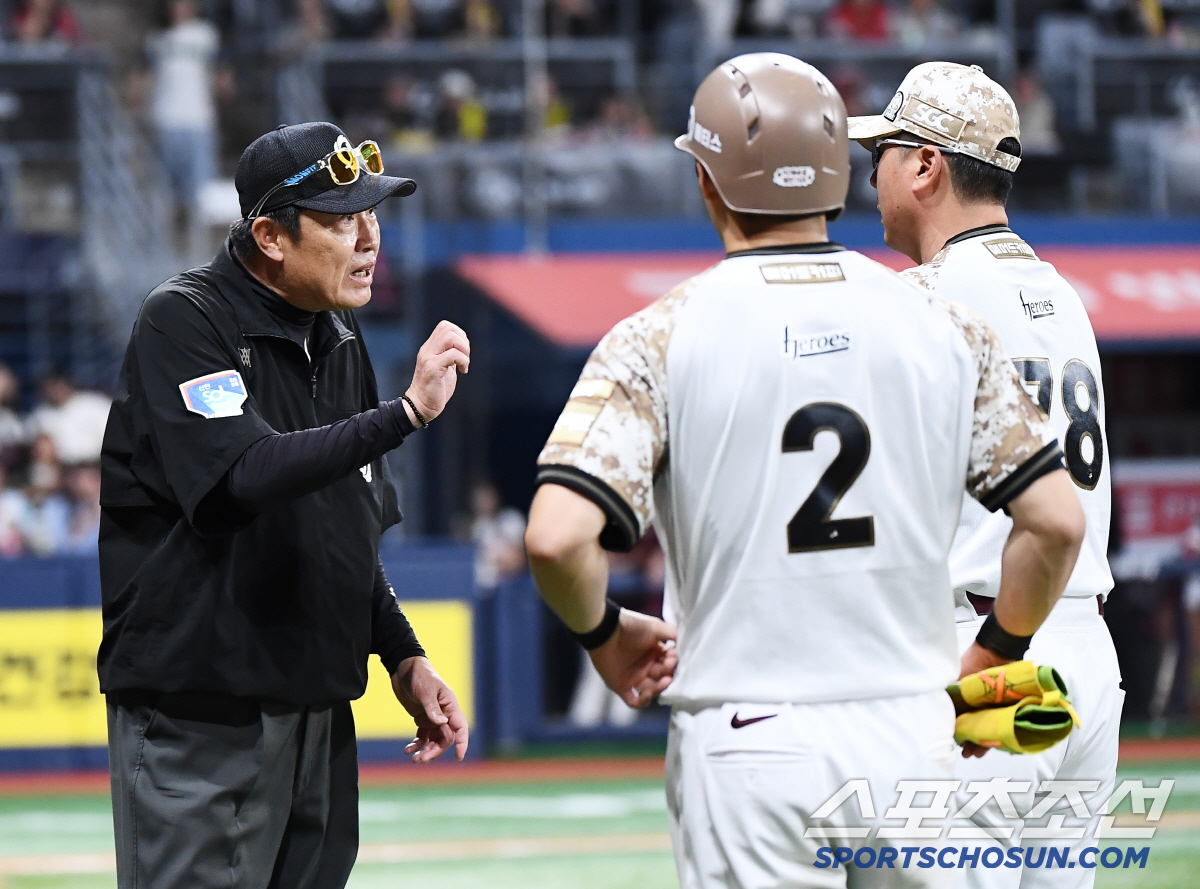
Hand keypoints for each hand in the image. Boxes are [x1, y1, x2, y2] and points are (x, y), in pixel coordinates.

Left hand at [390, 656, 468, 762]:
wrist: (404, 668)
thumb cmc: (419, 675)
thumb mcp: (425, 691)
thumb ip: (433, 708)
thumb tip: (442, 724)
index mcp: (450, 705)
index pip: (460, 727)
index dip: (462, 742)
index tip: (459, 757)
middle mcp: (444, 713)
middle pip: (445, 738)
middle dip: (435, 751)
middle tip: (421, 759)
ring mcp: (433, 717)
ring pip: (434, 740)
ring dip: (425, 750)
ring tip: (414, 758)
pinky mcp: (422, 718)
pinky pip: (422, 736)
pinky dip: (416, 744)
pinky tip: (408, 750)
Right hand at [405, 320, 469, 422]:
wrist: (420, 406)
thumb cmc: (435, 390)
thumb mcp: (445, 368)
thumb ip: (450, 356)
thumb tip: (463, 347)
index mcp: (430, 348)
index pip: (445, 326)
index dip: (460, 334)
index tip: (463, 352)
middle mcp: (427, 350)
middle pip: (447, 328)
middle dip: (463, 341)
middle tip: (465, 358)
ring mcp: (428, 358)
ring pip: (449, 337)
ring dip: (463, 349)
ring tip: (464, 364)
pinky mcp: (432, 369)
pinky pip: (452, 355)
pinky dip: (463, 361)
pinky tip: (463, 371)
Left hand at [589, 609, 677, 708]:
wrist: (605, 630)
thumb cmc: (631, 626)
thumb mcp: (656, 627)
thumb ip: (673, 634)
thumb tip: (689, 642)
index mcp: (654, 653)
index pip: (670, 664)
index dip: (674, 662)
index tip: (674, 656)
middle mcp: (646, 666)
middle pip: (663, 677)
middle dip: (669, 674)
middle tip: (670, 666)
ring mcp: (634, 677)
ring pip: (653, 690)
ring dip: (660, 688)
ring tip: (664, 680)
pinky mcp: (621, 686)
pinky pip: (634, 701)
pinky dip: (643, 701)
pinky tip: (647, 692)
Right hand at [956, 642, 1013, 757]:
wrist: (997, 652)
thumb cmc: (973, 664)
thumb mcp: (956, 682)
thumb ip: (949, 698)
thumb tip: (941, 718)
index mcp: (961, 698)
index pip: (956, 719)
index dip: (954, 732)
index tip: (952, 744)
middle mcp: (975, 704)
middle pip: (970, 726)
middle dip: (967, 740)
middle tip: (964, 754)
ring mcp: (990, 707)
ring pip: (985, 728)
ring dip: (980, 742)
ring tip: (975, 754)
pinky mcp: (1005, 708)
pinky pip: (1000, 725)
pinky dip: (996, 736)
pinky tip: (994, 746)